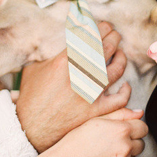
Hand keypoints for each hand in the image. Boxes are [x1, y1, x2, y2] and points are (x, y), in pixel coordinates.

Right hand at [17, 25, 127, 148]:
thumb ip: (49, 54)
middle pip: (107, 48)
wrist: (30, 129)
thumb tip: (58, 45)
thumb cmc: (30, 99)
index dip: (101, 28)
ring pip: (117, 69)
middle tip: (115, 35)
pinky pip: (120, 99)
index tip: (104, 26)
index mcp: (65, 61)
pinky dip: (125, 90)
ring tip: (119, 54)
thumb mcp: (33, 69)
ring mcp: (91, 94)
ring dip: (121, 58)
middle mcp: (81, 75)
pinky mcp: (97, 111)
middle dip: (114, 37)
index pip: (91, 37)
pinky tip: (124, 85)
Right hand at [47, 97, 145, 156]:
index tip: (126, 129)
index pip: (143, 127)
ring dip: (127, 153)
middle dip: (131, 141)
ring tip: (109, 151)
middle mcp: (125, 146)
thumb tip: (139, 113)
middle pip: (141, 142)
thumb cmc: (77, 141)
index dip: (135, 127)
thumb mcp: (97, 120)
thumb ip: (121, 114)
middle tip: (114, 141)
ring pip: (135, 155)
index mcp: (120, 129)